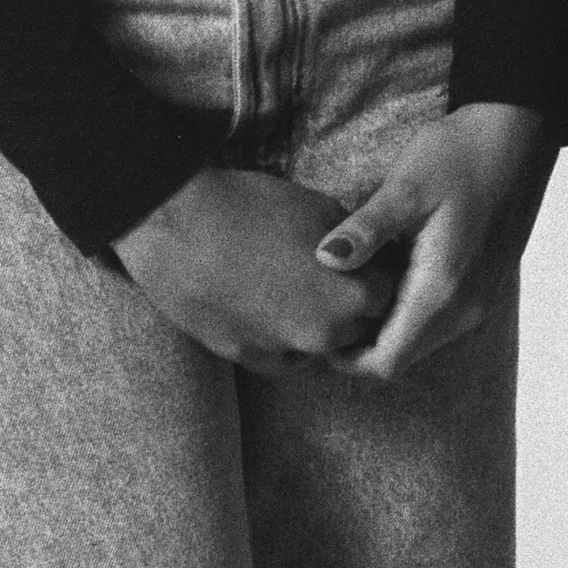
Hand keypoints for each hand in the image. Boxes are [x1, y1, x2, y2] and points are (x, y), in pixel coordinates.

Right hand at [115, 165, 397, 373]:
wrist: (179, 227)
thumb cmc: (253, 208)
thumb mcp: (322, 210)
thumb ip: (356, 245)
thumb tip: (368, 257)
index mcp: (352, 296)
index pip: (389, 296)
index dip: (380, 274)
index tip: (368, 261)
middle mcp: (324, 335)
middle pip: (359, 326)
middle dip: (354, 304)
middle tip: (333, 275)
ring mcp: (283, 352)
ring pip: (320, 345)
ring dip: (319, 324)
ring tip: (294, 285)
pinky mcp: (246, 359)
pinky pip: (282, 355)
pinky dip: (284, 337)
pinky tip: (269, 303)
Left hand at [312, 102, 554, 379]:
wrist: (518, 132)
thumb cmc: (460, 154)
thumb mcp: (406, 186)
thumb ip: (366, 229)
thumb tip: (324, 259)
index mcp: (442, 290)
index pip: (387, 362)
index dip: (346, 358)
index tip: (317, 327)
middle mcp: (466, 308)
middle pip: (402, 357)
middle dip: (361, 344)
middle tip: (325, 305)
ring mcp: (480, 300)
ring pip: (420, 341)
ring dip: (385, 326)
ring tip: (352, 286)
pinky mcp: (484, 286)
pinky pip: (439, 321)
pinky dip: (408, 311)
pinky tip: (388, 272)